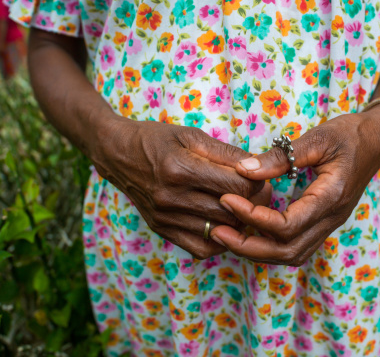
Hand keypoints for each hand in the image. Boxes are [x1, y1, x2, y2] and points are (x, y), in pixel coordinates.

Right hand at [91, 115, 271, 258]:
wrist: (116, 154)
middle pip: (232, 212)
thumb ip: (226, 153)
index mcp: (181, 169)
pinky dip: (219, 240)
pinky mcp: (162, 229)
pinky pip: (200, 248)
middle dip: (253, 203)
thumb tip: (258, 167)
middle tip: (258, 192)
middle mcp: (172, 198)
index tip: (259, 177)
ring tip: (242, 206)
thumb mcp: (191, 135)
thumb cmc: (156, 139)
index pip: (237, 187)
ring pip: (221, 232)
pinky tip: (223, 224)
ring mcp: (165, 218)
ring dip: (239, 221)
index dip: (257, 183)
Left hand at [210, 103, 379, 264]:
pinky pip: (297, 245)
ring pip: (292, 254)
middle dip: (248, 246)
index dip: (253, 218)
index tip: (227, 199)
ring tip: (228, 234)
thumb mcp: (318, 138)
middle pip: (287, 251)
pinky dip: (271, 245)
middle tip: (217, 230)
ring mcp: (329, 223)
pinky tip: (251, 231)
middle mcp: (331, 219)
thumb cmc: (351, 134)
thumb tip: (243, 169)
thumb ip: (281, 156)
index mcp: (330, 199)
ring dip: (258, 250)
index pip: (287, 226)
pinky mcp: (324, 221)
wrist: (378, 138)